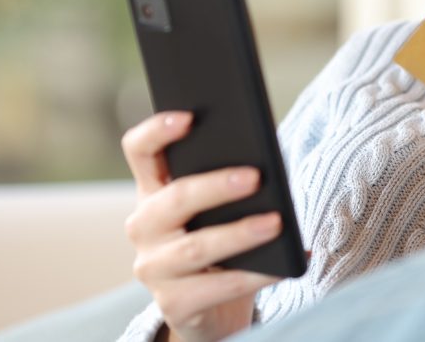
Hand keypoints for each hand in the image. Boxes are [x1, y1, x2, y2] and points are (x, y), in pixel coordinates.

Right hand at [121, 112, 282, 341]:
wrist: (213, 307)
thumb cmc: (224, 241)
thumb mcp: (223, 208)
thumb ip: (234, 180)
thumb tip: (267, 162)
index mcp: (153, 190)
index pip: (140, 150)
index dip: (157, 131)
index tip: (189, 117)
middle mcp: (143, 226)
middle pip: (174, 198)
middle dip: (216, 186)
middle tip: (256, 176)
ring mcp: (153, 268)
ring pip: (196, 247)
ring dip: (240, 234)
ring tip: (277, 222)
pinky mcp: (173, 305)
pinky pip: (217, 288)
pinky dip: (255, 276)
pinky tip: (284, 266)